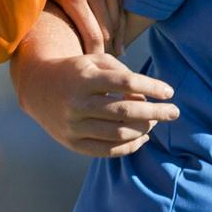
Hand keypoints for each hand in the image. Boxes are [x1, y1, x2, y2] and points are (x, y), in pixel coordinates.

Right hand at [16, 48, 177, 157]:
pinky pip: (107, 150)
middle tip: (174, 112)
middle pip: (125, 111)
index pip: (126, 83)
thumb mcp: (95, 61)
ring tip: (156, 122)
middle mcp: (77, 103)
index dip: (151, 87)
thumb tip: (148, 97)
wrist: (36, 87)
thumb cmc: (76, 71)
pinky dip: (130, 146)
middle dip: (155, 112)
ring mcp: (73, 126)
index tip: (170, 92)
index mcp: (84, 79)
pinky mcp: (72, 143)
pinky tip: (143, 137)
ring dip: (144, 129)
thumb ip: (122, 73)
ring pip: (118, 133)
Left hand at [49, 0, 124, 53]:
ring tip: (116, 47)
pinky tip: (117, 26)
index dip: (97, 53)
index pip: (94, 36)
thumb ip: (58, 22)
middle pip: (109, 27)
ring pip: (118, 14)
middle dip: (108, 46)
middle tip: (107, 60)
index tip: (96, 64)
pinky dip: (119, 12)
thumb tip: (65, 50)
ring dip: (117, 32)